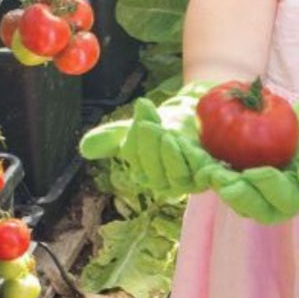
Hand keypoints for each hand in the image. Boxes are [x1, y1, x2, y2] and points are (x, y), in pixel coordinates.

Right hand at [79, 81, 218, 199]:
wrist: (194, 114)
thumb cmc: (161, 125)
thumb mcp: (132, 128)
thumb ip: (109, 138)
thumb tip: (86, 148)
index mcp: (149, 176)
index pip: (141, 168)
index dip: (138, 146)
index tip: (139, 122)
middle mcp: (170, 183)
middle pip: (159, 175)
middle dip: (152, 149)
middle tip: (149, 124)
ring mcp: (193, 179)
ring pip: (180, 174)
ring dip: (172, 154)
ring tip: (167, 132)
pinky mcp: (212, 171)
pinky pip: (205, 173)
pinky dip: (198, 161)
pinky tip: (191, 144)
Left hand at [209, 100, 298, 223]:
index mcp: (287, 204)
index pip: (277, 198)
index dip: (266, 185)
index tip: (256, 172)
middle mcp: (263, 206)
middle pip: (247, 203)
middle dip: (233, 190)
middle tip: (221, 176)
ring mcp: (244, 195)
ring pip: (228, 193)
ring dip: (214, 181)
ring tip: (205, 167)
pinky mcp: (230, 181)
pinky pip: (216, 178)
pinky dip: (204, 167)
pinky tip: (195, 153)